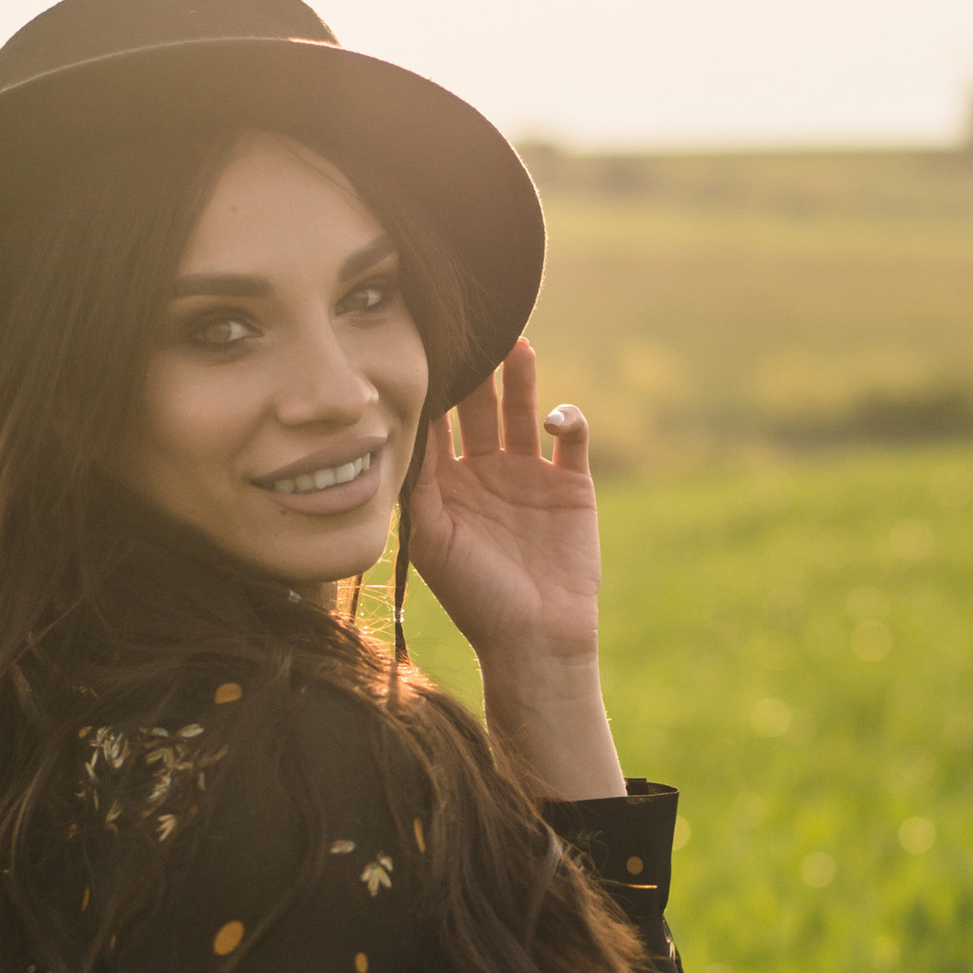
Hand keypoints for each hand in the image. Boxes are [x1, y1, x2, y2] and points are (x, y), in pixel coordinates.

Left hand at [407, 339, 601, 676]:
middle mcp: (486, 471)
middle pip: (478, 406)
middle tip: (471, 333)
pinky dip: (567, 416)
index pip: (435, 422)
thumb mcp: (432, 539)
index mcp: (447, 483)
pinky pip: (572, 435)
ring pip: (522, 410)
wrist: (535, 639)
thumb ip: (418, 483)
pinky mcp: (572, 484)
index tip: (424, 349)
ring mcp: (530, 475)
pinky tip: (553, 416)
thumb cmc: (475, 597)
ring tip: (515, 344)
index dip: (431, 388)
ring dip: (519, 378)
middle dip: (475, 372)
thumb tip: (400, 428)